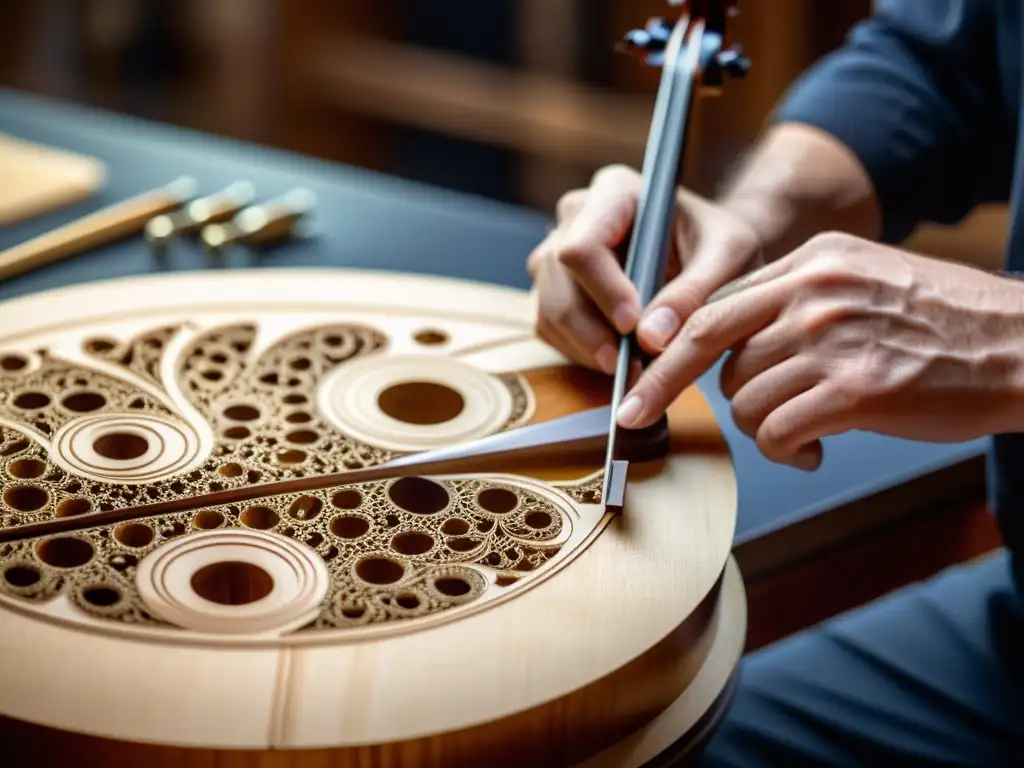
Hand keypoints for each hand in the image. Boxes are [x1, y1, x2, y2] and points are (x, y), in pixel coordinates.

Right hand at [527, 164, 762, 372]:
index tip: (634, 326)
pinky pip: (549, 329)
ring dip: (587, 348)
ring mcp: (554, 253)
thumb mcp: (730, 257)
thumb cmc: (719, 245)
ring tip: (632, 368)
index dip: (603, 291)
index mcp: (613, 192)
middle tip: (633, 366)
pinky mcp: (551, 289)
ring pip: (549, 310)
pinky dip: (581, 354)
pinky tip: (619, 360)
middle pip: (557, 281)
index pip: (583, 246)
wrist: (708, 255)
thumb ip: (695, 291)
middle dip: (593, 331)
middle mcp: (574, 217)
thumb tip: (649, 338)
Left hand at [617, 232, 1023, 468]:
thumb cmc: (944, 324)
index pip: (714, 304)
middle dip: (670, 388)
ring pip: (744, 397)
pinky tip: (813, 450)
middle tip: (643, 416)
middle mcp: (815, 291)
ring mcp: (834, 338)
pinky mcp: (855, 389)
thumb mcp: (863, 280)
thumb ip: (795, 301)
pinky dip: (785, 449)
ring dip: (760, 424)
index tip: (637, 377)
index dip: (668, 347)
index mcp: (813, 261)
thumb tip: (733, 348)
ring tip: (800, 430)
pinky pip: (776, 430)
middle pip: (711, 347)